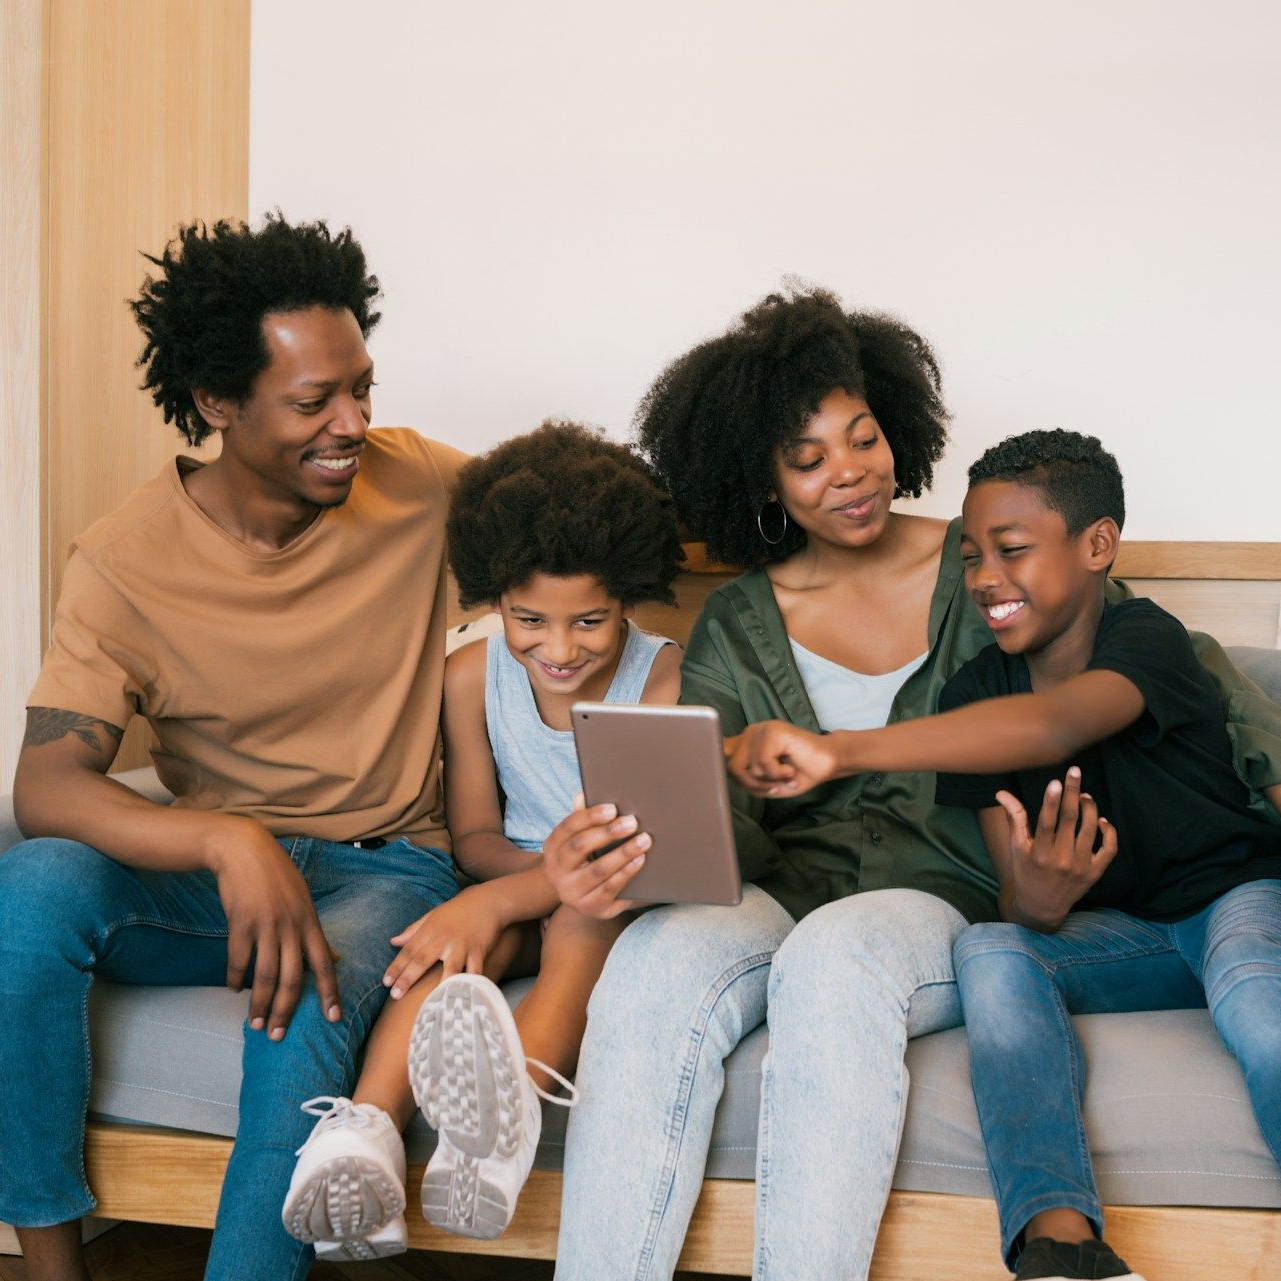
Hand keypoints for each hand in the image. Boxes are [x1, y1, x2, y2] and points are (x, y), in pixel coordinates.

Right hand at [203, 817, 339, 1039]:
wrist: (245, 850)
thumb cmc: (277, 876)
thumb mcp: (304, 900)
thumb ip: (315, 933)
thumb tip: (335, 958)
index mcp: (309, 922)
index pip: (325, 964)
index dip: (330, 992)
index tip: (334, 1018)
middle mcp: (291, 926)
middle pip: (292, 978)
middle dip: (285, 1011)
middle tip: (277, 1035)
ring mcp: (266, 926)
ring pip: (264, 976)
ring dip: (258, 1004)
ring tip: (253, 1024)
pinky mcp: (240, 923)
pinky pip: (239, 960)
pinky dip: (236, 978)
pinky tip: (234, 989)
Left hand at [384, 884, 505, 995]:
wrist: (489, 901)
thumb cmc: (458, 909)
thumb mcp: (433, 915)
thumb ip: (413, 930)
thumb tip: (393, 942)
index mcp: (430, 929)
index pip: (409, 950)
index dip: (396, 966)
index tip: (385, 982)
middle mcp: (444, 939)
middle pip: (422, 960)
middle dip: (407, 978)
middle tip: (395, 995)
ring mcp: (462, 946)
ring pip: (449, 969)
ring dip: (439, 986)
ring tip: (430, 1002)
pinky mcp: (478, 951)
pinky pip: (474, 971)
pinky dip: (469, 985)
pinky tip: (464, 998)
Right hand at [541, 794, 649, 918]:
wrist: (583, 896)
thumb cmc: (585, 858)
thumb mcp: (579, 839)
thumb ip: (582, 818)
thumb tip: (581, 794)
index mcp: (551, 848)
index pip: (568, 827)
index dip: (590, 816)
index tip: (613, 808)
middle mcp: (556, 872)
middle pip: (580, 847)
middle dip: (608, 833)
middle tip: (632, 822)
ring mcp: (571, 893)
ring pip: (598, 870)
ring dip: (623, 853)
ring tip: (644, 840)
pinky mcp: (590, 908)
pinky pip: (610, 888)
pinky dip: (627, 872)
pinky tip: (640, 860)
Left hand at [724, 721, 838, 796]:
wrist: (827, 763)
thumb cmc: (798, 773)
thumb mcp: (766, 782)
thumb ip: (745, 778)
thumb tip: (723, 774)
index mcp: (746, 742)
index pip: (720, 750)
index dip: (714, 760)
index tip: (710, 772)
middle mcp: (751, 732)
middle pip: (731, 767)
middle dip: (752, 784)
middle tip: (773, 785)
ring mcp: (762, 729)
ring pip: (748, 768)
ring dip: (769, 780)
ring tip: (785, 774)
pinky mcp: (773, 732)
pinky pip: (763, 764)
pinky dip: (778, 774)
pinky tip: (790, 768)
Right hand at [999, 766, 1118, 929]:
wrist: (1043, 907)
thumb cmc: (1026, 872)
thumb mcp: (1016, 847)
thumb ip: (1014, 818)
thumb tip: (1001, 792)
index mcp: (1039, 853)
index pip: (1046, 823)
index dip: (1051, 801)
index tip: (1055, 782)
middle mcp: (1061, 859)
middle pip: (1070, 820)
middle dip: (1072, 793)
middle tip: (1075, 772)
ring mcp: (1081, 866)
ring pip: (1090, 829)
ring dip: (1089, 808)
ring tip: (1084, 795)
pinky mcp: (1095, 872)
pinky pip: (1109, 848)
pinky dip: (1108, 832)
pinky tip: (1100, 820)